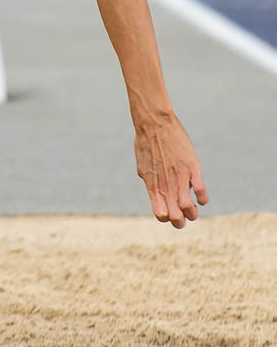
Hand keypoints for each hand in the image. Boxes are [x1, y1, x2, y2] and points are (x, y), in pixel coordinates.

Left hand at [134, 112, 207, 228]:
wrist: (154, 124)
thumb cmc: (147, 144)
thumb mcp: (144, 167)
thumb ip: (151, 183)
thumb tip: (156, 194)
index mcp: (153, 186)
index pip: (161, 214)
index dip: (167, 219)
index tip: (170, 214)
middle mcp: (166, 185)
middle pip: (176, 217)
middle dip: (181, 222)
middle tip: (184, 218)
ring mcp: (180, 177)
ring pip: (189, 208)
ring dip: (193, 213)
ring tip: (193, 210)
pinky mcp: (192, 168)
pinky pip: (201, 191)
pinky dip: (203, 198)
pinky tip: (201, 197)